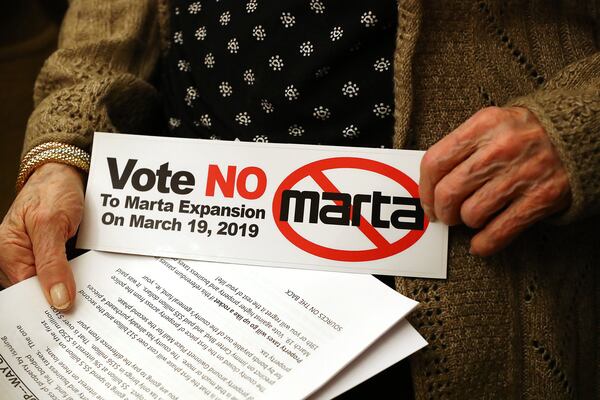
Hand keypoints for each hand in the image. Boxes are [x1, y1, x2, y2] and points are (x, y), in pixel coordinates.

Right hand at [0, 163, 84, 309]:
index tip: (71, 315)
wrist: (66, 172)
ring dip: (72, 289)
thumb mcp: (51, 224)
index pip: (26, 291)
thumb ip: (53, 263)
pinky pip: (64, 272)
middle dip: (61, 299)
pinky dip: (77, 277)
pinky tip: (91, 284)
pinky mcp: (51, 253)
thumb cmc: (52, 190)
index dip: (48, 304)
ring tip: (91, 301)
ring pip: (53, 284)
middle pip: (39, 291)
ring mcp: (34, 256)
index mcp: (7, 251)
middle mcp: (17, 257)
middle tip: (86, 312)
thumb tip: (57, 300)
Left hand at [419, 106, 570, 255]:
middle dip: (442, 211)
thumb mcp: (494, 124)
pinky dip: (484, 244)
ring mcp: (523, 174)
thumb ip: (463, 146)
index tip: (426, 201)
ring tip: (472, 217)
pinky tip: (479, 244)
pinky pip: (500, 231)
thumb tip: (431, 184)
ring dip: (467, 222)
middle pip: (448, 192)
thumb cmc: (528, 132)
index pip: (435, 162)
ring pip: (471, 214)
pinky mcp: (542, 198)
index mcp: (484, 125)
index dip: (424, 189)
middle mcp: (501, 148)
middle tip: (445, 216)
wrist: (583, 133)